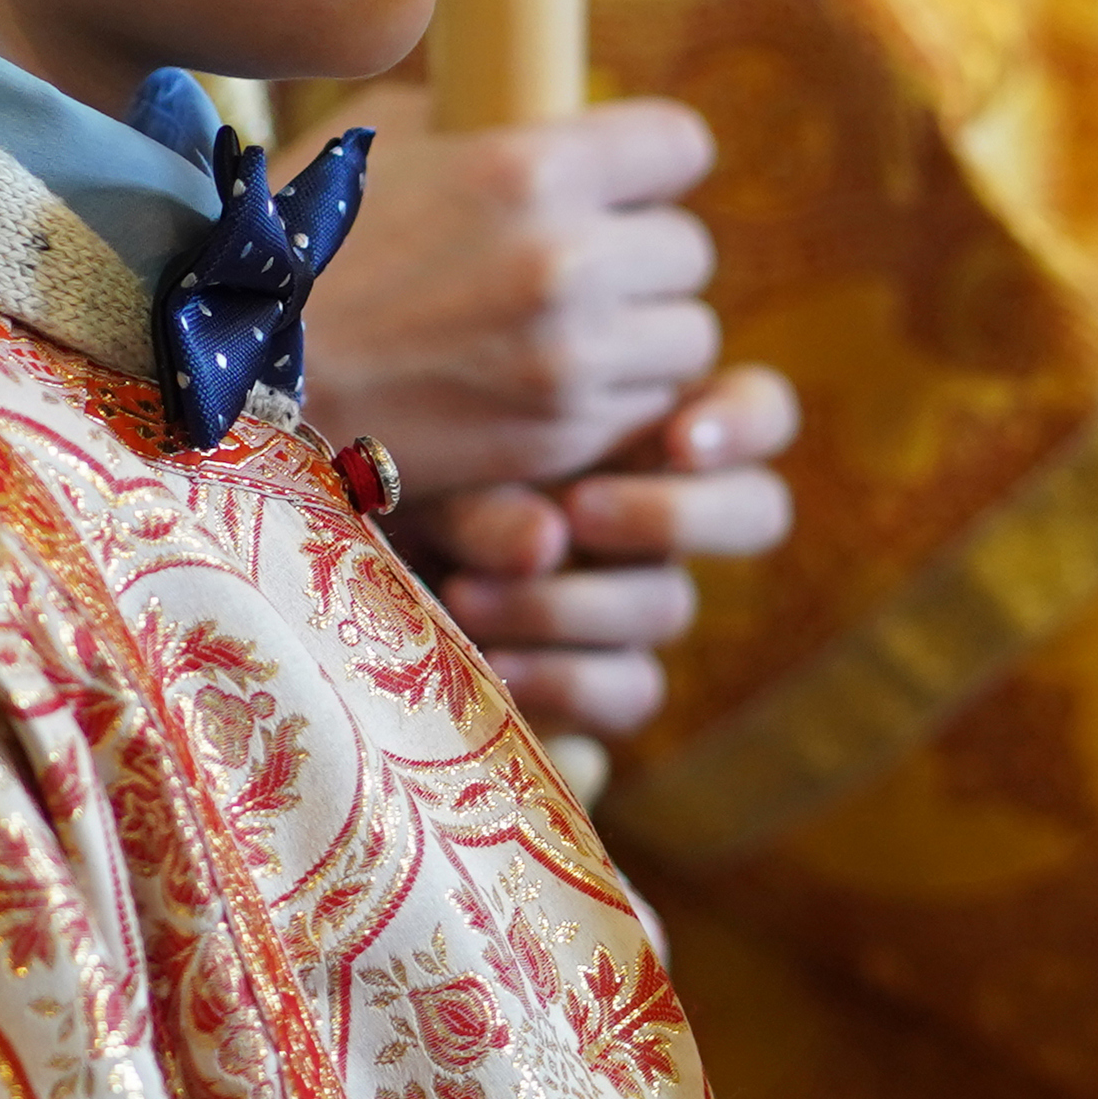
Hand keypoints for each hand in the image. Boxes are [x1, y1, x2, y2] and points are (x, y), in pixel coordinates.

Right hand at [292, 87, 725, 495]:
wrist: (233, 380)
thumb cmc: (298, 242)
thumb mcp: (382, 139)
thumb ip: (482, 121)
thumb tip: (548, 108)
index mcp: (530, 170)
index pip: (681, 146)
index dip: (658, 160)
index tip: (633, 175)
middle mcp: (566, 265)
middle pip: (688, 250)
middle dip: (645, 254)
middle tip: (589, 263)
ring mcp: (568, 364)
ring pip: (685, 340)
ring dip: (641, 334)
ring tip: (574, 330)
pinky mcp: (557, 441)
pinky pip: (643, 410)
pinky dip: (612, 401)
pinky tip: (547, 385)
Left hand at [410, 365, 799, 732]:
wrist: (339, 555)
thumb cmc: (401, 467)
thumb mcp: (434, 456)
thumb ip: (492, 485)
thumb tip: (546, 540)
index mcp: (648, 423)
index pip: (756, 409)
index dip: (744, 421)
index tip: (682, 435)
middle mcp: (665, 510)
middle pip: (759, 511)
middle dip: (678, 515)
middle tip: (582, 511)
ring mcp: (639, 596)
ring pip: (669, 604)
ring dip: (571, 600)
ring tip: (469, 591)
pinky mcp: (605, 677)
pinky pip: (632, 688)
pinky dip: (564, 678)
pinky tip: (492, 663)